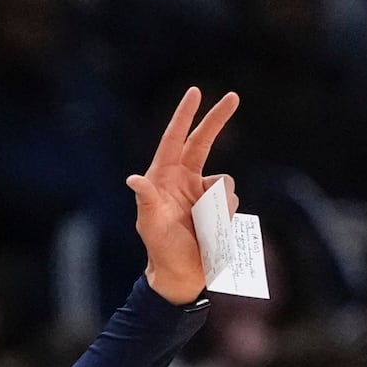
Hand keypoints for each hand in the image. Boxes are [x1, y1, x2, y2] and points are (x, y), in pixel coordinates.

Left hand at [127, 87, 240, 304]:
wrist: (182, 274)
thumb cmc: (161, 249)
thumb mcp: (151, 225)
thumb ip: (146, 200)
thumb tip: (134, 179)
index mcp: (163, 178)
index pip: (175, 140)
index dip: (184, 116)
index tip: (195, 92)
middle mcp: (184, 179)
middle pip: (204, 141)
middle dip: (218, 119)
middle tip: (233, 96)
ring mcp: (203, 192)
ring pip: (225, 183)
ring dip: (218, 205)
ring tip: (202, 228)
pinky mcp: (219, 206)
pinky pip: (232, 201)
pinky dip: (225, 216)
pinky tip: (213, 232)